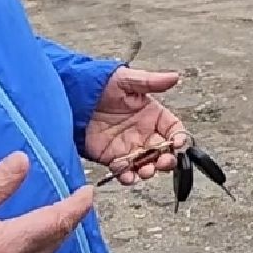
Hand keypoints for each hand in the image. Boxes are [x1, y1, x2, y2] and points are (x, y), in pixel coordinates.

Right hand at [0, 152, 94, 252]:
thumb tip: (23, 162)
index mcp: (5, 248)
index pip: (54, 224)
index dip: (74, 208)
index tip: (87, 193)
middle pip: (49, 247)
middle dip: (63, 225)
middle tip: (72, 206)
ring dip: (45, 245)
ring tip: (50, 225)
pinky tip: (19, 251)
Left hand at [83, 67, 187, 185]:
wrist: (73, 96)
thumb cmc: (101, 84)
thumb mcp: (127, 80)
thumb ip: (151, 81)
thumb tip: (175, 77)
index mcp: (152, 114)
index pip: (173, 129)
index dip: (179, 137)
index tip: (179, 143)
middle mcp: (143, 133)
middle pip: (164, 151)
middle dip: (167, 159)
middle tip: (164, 162)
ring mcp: (129, 147)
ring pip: (146, 164)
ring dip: (149, 170)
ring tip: (146, 170)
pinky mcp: (112, 157)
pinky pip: (125, 170)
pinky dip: (128, 176)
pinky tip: (127, 175)